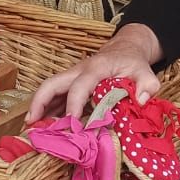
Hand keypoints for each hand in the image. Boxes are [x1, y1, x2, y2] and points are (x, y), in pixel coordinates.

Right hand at [27, 22, 162, 122]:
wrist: (126, 50)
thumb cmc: (133, 62)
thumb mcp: (146, 72)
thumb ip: (147, 85)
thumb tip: (140, 100)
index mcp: (95, 68)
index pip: (79, 86)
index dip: (73, 105)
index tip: (71, 125)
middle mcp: (78, 71)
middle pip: (52, 84)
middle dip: (39, 102)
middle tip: (31, 124)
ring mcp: (73, 78)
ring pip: (49, 90)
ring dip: (39, 108)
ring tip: (32, 129)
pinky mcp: (72, 85)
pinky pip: (56, 97)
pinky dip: (48, 111)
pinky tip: (46, 127)